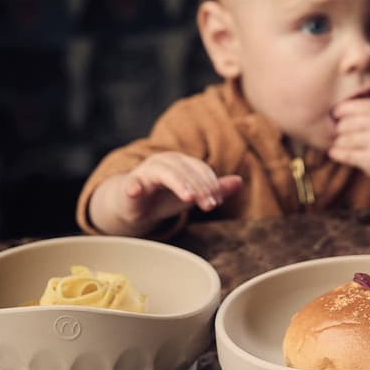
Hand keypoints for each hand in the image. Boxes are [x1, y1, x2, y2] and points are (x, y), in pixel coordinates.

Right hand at [89, 152, 242, 235]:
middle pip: (185, 171)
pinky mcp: (130, 184)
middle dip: (199, 188)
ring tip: (188, 198)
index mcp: (181, 162)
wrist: (135, 207)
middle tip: (210, 205)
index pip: (200, 169)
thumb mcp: (193, 194)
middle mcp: (165, 162)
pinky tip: (136, 191)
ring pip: (165, 173)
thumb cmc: (165, 198)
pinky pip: (132, 183)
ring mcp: (146, 171)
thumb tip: (239, 182)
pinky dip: (134, 186)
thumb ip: (214, 188)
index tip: (217, 202)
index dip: (210, 184)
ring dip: (178, 185)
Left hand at [328, 97, 369, 203]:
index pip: (359, 105)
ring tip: (339, 142)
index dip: (342, 109)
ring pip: (345, 139)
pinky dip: (338, 153)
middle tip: (336, 131)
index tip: (336, 114)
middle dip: (339, 127)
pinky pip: (347, 155)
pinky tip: (334, 152)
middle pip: (348, 122)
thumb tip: (348, 104)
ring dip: (339, 141)